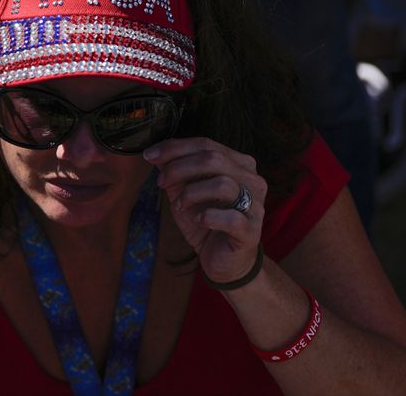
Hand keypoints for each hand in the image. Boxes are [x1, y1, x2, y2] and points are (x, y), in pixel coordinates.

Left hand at [143, 137, 266, 283]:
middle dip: (179, 168)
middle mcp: (252, 180)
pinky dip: (208, 217)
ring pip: (222, 184)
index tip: (149, 156)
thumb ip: (175, 172)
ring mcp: (255, 204)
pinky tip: (199, 220)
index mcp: (238, 164)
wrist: (224, 262)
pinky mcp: (252, 230)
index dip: (174, 148)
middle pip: (213, 159)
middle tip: (161, 183)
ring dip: (191, 193)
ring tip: (180, 206)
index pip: (205, 144)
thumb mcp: (185, 193)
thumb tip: (156, 153)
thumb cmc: (206, 223)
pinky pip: (231, 218)